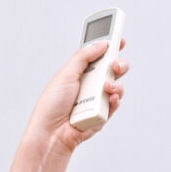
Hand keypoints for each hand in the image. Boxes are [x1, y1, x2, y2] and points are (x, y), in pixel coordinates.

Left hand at [28, 37, 128, 153]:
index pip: (98, 55)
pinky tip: (109, 97)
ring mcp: (97, 99)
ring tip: (106, 86)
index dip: (110, 46)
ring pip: (117, 86)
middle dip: (119, 63)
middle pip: (112, 69)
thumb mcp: (65, 74)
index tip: (119, 38)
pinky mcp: (102, 114)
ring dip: (116, 83)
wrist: (51, 133)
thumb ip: (84, 57)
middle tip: (116, 64)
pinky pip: (115, 104)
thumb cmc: (52, 105)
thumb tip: (101, 43)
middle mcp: (90, 84)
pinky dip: (114, 100)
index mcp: (80, 72)